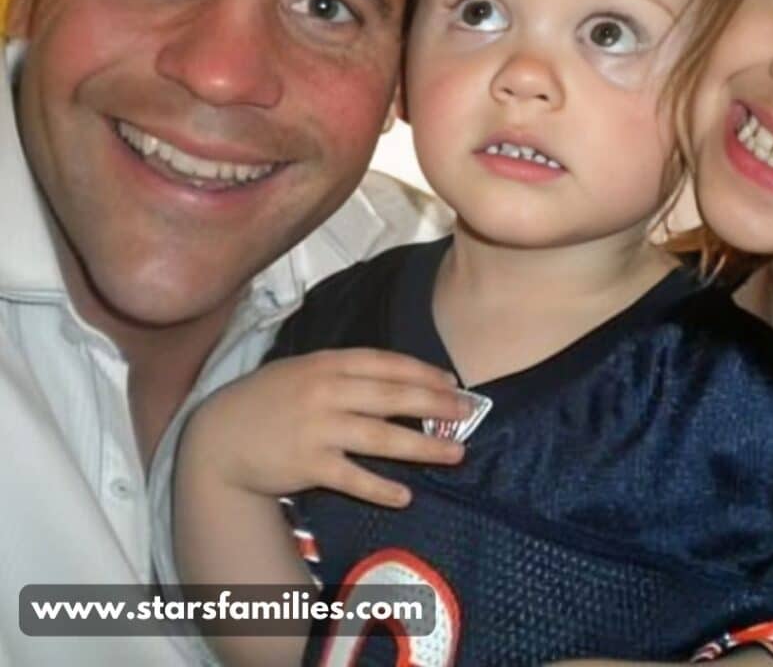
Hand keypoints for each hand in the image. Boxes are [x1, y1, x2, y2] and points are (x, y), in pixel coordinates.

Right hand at [181, 348, 467, 506]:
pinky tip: (405, 495)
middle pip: (392, 396)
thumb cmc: (270, 399)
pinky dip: (380, 487)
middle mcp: (327, 392)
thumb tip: (398, 377)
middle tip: (468, 411)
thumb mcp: (305, 370)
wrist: (218, 435)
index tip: (452, 380)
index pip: (386, 363)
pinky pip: (353, 478)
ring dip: (423, 445)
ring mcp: (318, 428)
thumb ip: (346, 372)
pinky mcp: (308, 465)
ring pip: (381, 437)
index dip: (423, 371)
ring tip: (455, 453)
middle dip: (435, 403)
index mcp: (328, 363)